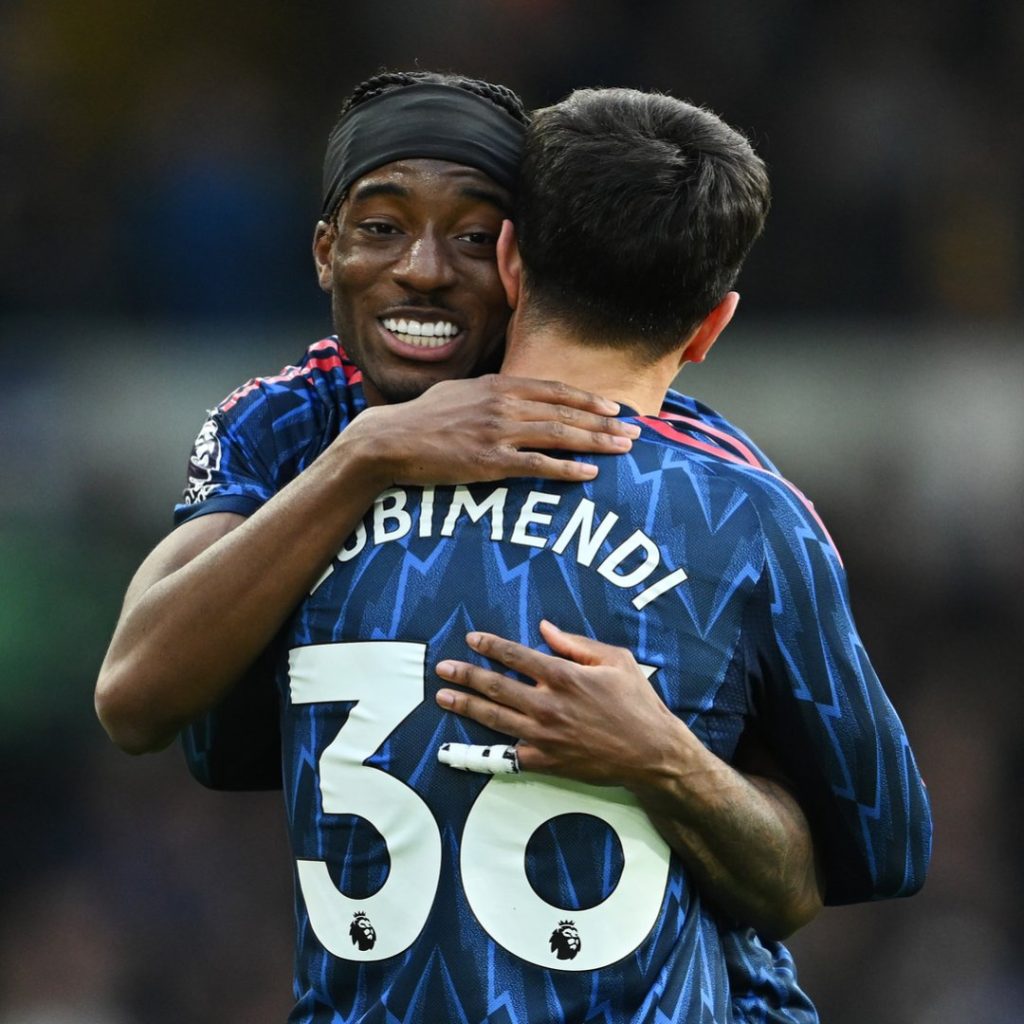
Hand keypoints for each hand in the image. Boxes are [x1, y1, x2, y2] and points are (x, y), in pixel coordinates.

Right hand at [348, 375, 639, 486]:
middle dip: (604, 422)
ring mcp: (497, 433)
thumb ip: (489, 391)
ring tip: (623, 450)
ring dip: (596, 442)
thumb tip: (508, 393)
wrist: (390, 440)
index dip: (588, 399)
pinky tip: (588, 473)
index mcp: (497, 385)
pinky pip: (537, 465)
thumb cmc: (421, 418)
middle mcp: (503, 404)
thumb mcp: (459, 392)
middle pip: (565, 412)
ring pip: (559, 435)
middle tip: (634, 432)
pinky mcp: (489, 462)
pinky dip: (566, 469)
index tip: (614, 408)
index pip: (554, 389)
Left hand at [435, 620, 686, 788]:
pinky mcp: (545, 761)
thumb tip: (544, 628)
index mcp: (563, 676)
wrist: (651, 754)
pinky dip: (486, 747)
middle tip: (443, 668)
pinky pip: (509, 752)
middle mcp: (547, 705)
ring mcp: (543, 735)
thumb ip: (576, 643)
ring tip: (443, 696)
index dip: (491, 646)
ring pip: (494, 716)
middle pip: (495, 685)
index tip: (472, 639)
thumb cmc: (638, 703)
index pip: (515, 655)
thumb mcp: (616, 661)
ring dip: (466, 705)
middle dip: (466, 674)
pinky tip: (464, 743)